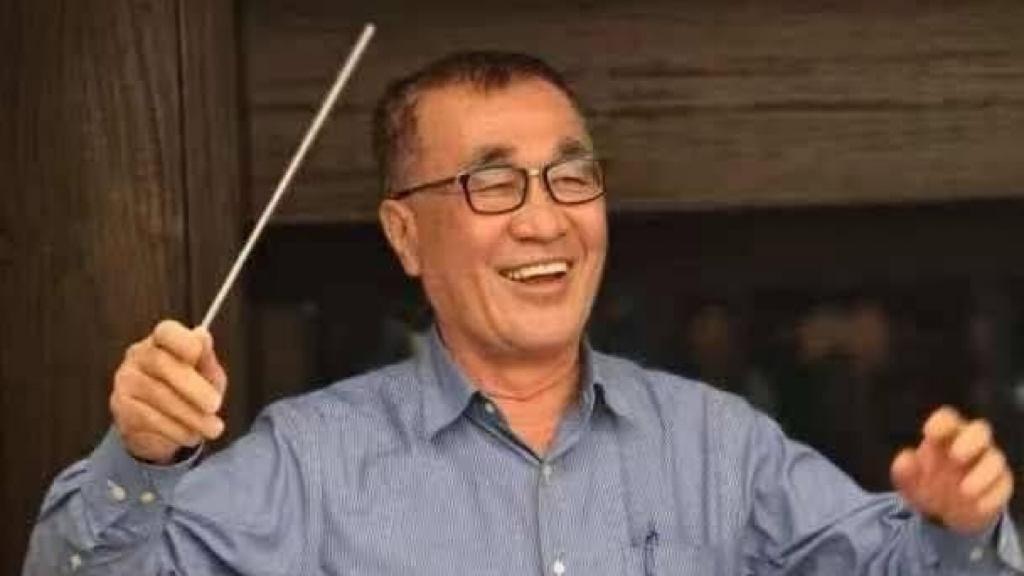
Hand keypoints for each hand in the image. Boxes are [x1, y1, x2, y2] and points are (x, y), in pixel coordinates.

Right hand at [110, 319, 227, 463]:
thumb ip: (206, 359)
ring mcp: (125, 381)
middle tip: (215, 405)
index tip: (197, 352)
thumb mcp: (206, 375)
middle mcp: (138, 356)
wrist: (162, 430)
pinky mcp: (120, 408)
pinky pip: (148, 418)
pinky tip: (191, 435)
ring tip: (213, 428)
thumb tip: (203, 335)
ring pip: (157, 395)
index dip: (180, 339)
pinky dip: (176, 429)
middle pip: (161, 363)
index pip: (166, 331)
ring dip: (190, 415)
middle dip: (192, 387)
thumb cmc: (189, 393)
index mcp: (162, 342)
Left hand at [890, 406, 1013, 534]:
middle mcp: (971, 444)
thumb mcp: (908, 480)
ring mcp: (988, 464)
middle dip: (970, 440)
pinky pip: (1002, 486)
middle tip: (955, 456)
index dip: (941, 422)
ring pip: (995, 459)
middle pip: (980, 430)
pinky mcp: (1000, 486)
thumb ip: (904, 469)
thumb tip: (905, 460)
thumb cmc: (926, 484)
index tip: (928, 432)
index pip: (948, 419)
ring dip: (982, 474)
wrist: (944, 512)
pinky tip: (976, 505)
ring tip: (964, 490)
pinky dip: (990, 497)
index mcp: (946, 435)